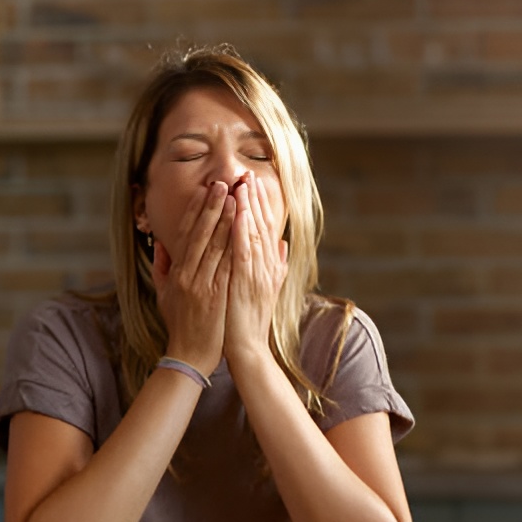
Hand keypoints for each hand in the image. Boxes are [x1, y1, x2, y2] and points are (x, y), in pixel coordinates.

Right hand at [152, 181, 234, 375]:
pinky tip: (245, 230)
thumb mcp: (164, 294)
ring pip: (215, 247)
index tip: (205, 190)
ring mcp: (202, 286)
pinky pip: (228, 267)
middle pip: (201, 235)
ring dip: (226, 220)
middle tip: (223, 183)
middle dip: (212, 207)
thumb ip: (162, 266)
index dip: (195, 210)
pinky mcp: (217, 297)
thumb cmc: (179, 324)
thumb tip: (161, 242)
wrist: (190, 355)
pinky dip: (236, 247)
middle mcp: (188, 276)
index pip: (185, 234)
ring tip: (236, 198)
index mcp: (177, 273)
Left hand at [224, 171, 287, 365]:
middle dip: (256, 199)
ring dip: (249, 207)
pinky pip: (244, 250)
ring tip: (243, 183)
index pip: (266, 229)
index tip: (254, 183)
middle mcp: (266, 267)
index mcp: (268, 267)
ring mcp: (258, 274)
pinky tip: (238, 211)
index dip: (261, 205)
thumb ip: (276, 266)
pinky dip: (242, 229)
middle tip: (249, 173)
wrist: (247, 348)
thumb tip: (283, 244)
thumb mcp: (266, 290)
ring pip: (254, 233)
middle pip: (263, 226)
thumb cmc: (249, 320)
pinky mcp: (245, 281)